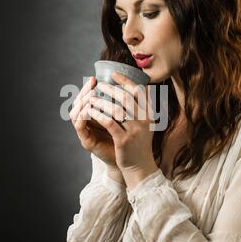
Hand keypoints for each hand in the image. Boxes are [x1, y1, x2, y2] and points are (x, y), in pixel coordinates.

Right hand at [69, 76, 121, 178]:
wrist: (131, 161)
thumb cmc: (129, 138)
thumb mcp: (128, 118)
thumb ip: (127, 105)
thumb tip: (139, 87)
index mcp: (96, 115)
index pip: (87, 97)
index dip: (90, 86)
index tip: (97, 77)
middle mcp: (88, 123)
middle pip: (79, 102)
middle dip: (85, 90)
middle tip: (92, 82)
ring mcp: (85, 132)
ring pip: (75, 112)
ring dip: (82, 101)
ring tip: (91, 94)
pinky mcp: (86, 141)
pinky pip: (79, 125)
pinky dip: (83, 116)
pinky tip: (90, 109)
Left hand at [87, 71, 157, 188]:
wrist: (140, 167)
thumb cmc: (139, 144)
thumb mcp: (146, 124)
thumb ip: (143, 107)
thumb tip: (140, 87)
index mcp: (149, 114)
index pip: (139, 91)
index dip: (126, 80)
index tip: (114, 74)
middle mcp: (143, 121)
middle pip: (126, 97)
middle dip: (111, 88)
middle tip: (100, 85)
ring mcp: (134, 131)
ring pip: (117, 109)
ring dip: (102, 101)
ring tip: (92, 97)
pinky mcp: (123, 141)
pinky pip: (109, 123)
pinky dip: (99, 114)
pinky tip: (91, 111)